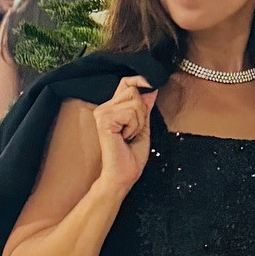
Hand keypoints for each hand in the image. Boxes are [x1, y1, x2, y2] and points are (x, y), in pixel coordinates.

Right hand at [94, 75, 158, 193]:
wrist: (122, 175)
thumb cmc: (130, 157)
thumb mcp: (143, 127)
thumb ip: (145, 108)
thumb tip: (151, 89)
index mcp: (112, 108)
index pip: (126, 83)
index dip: (139, 80)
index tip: (151, 84)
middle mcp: (105, 108)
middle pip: (134, 91)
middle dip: (142, 113)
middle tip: (133, 131)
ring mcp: (103, 112)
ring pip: (135, 102)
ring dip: (139, 122)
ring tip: (128, 136)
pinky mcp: (104, 119)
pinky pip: (131, 113)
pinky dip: (134, 127)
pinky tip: (124, 138)